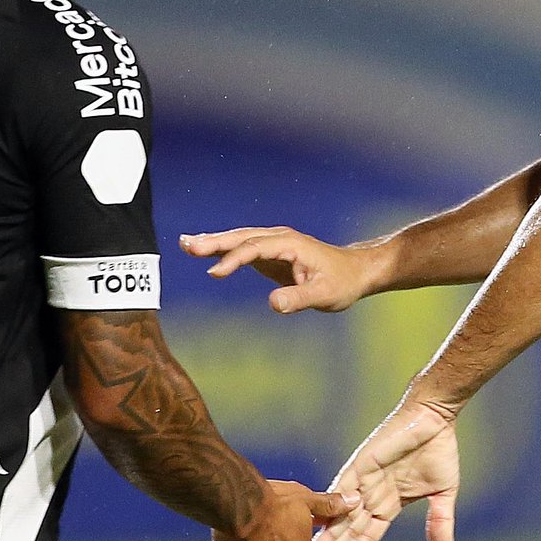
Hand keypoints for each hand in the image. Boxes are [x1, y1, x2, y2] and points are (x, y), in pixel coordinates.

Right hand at [180, 227, 389, 313]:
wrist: (355, 272)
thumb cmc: (342, 282)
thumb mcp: (325, 295)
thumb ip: (299, 299)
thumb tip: (272, 303)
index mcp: (291, 244)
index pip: (255, 248)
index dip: (234, 259)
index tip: (214, 273)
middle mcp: (279, 238)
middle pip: (242, 237)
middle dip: (214, 241)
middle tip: (187, 245)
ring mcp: (274, 244)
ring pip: (239, 239)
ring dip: (213, 241)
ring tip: (186, 244)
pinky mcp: (270, 253)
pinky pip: (242, 249)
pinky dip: (222, 250)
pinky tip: (204, 251)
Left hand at [316, 396, 459, 540]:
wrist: (434, 419)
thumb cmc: (438, 451)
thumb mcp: (444, 493)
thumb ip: (440, 521)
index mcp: (389, 504)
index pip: (367, 536)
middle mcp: (371, 494)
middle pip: (348, 528)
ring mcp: (364, 479)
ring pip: (341, 512)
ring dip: (327, 532)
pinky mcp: (361, 463)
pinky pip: (343, 485)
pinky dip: (332, 503)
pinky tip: (320, 521)